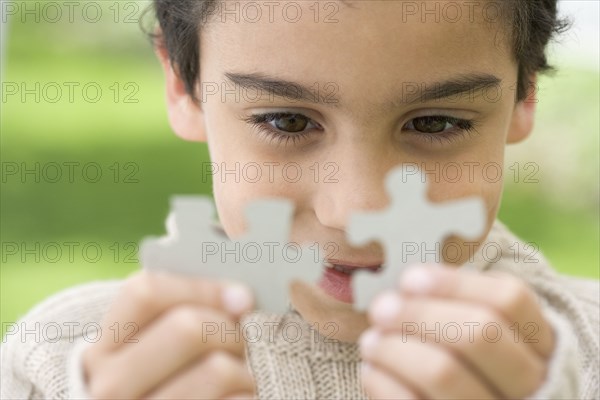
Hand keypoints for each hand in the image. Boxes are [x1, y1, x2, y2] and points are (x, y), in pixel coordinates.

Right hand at [83, 270, 255, 398]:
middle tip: (238, 344)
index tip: (236, 298)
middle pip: (187, 327)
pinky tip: (235, 399)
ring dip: (243, 372)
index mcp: (104, 351)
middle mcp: (111, 387)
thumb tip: (239, 298)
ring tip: (238, 379)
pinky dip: (245, 397)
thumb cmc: (167, 383)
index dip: (201, 288)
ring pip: (218, 370)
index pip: (145, 293)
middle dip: (228, 330)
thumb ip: (188, 313)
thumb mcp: (157, 350)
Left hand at [359, 264, 553, 398]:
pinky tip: (373, 370)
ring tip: (371, 341)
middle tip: (381, 308)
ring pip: (443, 373)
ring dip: (394, 349)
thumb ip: (453, 302)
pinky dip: (384, 382)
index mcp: (540, 342)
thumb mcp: (479, 327)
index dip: (455, 283)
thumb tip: (403, 281)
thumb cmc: (470, 360)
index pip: (509, 299)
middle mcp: (531, 381)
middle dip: (419, 315)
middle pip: (479, 334)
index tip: (409, 278)